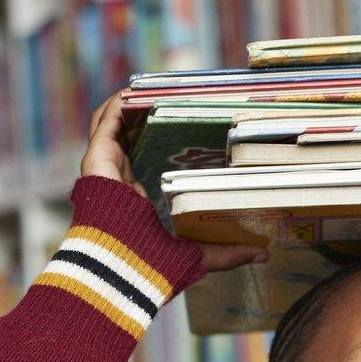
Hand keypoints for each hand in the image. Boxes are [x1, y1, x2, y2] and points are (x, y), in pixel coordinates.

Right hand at [81, 92, 265, 272]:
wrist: (123, 273)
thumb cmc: (153, 269)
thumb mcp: (201, 256)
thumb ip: (229, 252)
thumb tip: (263, 254)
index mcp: (134, 199)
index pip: (144, 159)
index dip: (162, 139)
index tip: (188, 124)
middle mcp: (117, 180)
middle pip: (129, 136)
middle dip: (148, 114)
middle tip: (174, 100)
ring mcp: (104, 168)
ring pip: (113, 123)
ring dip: (133, 104)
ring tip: (157, 88)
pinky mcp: (97, 159)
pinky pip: (106, 121)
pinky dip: (122, 104)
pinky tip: (139, 92)